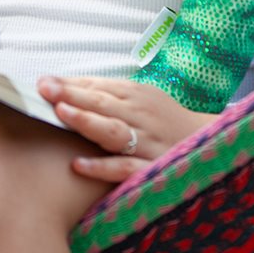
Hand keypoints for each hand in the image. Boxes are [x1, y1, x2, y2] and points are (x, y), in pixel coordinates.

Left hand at [37, 75, 217, 183]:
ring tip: (61, 114)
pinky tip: (79, 165)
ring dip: (87, 122)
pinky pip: (126, 170)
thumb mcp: (141, 100)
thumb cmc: (164, 121)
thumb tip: (65, 88)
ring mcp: (147, 144)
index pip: (98, 87)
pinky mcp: (153, 171)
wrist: (211, 147)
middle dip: (71, 95)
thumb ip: (108, 95)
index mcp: (136, 96)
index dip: (70, 84)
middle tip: (44, 89)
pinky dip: (103, 167)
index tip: (43, 81)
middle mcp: (141, 116)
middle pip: (102, 103)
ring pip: (114, 132)